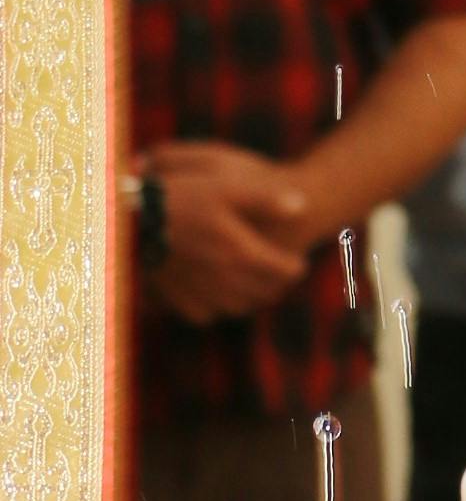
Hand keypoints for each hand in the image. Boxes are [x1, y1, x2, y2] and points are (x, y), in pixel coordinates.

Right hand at [147, 142, 310, 320]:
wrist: (129, 219)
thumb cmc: (178, 197)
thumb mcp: (224, 186)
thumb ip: (265, 198)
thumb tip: (302, 206)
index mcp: (243, 252)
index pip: (286, 271)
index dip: (295, 267)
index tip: (297, 262)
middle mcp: (227, 280)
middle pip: (267, 292)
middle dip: (278, 285)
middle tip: (280, 276)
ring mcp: (203, 294)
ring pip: (241, 306)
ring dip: (253, 298)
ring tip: (254, 285)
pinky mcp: (179, 302)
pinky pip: (208, 314)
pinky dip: (217, 307)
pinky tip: (217, 294)